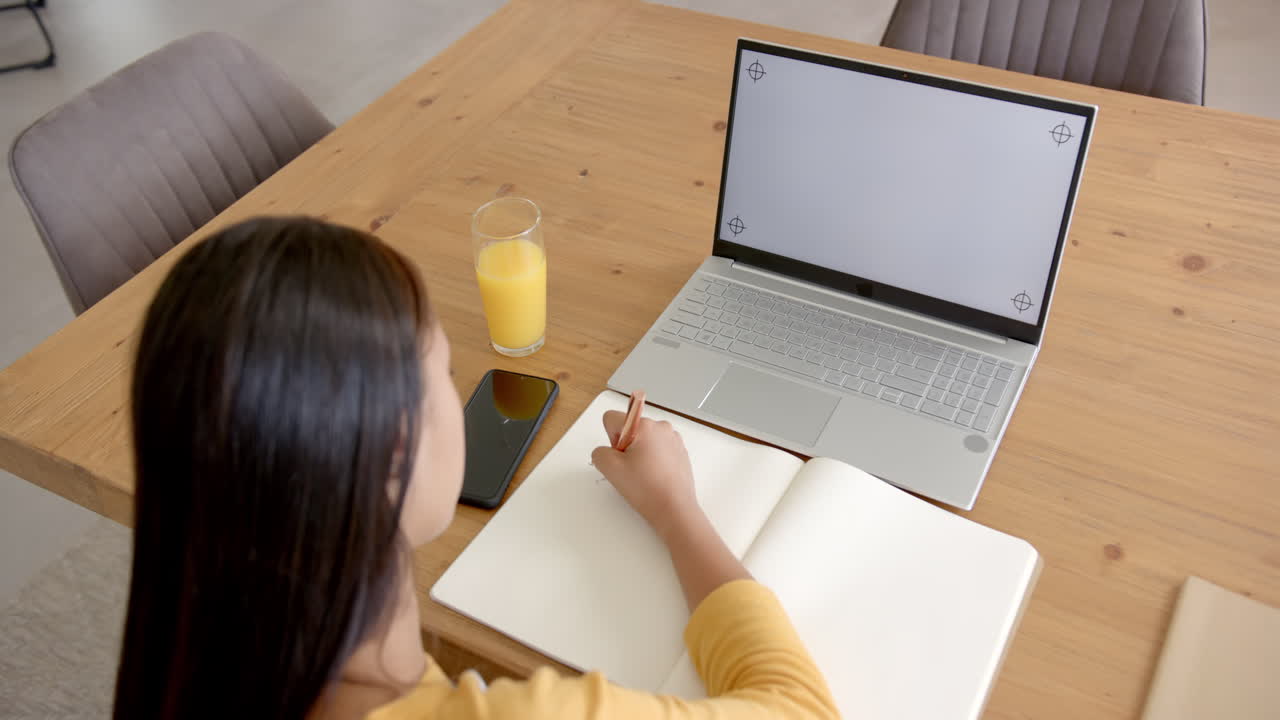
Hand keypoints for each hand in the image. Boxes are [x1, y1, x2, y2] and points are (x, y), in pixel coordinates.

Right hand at [591, 410, 699, 539]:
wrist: (675, 509)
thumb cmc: (647, 489)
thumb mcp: (610, 469)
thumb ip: (599, 453)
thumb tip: (605, 452)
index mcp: (644, 425)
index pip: (612, 418)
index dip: (610, 439)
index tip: (621, 456)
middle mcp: (661, 426)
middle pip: (629, 429)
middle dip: (626, 447)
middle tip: (632, 470)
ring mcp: (673, 439)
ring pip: (644, 440)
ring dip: (639, 454)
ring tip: (645, 475)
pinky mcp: (679, 451)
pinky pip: (658, 449)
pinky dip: (653, 460)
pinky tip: (655, 477)